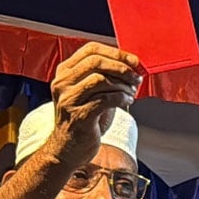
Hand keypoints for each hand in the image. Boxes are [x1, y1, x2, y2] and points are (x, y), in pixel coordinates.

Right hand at [47, 42, 141, 165]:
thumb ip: (105, 76)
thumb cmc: (84, 118)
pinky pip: (105, 99)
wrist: (67, 148)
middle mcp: (62, 83)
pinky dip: (121, 98)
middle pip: (96, 62)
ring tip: (131, 92)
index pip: (91, 50)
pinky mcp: (78, 115)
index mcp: (64, 72)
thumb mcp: (91, 92)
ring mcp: (68, 99)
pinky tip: (127, 101)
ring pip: (101, 79)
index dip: (117, 52)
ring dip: (123, 85)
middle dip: (122, 67)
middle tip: (136, 77)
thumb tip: (133, 66)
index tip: (135, 61)